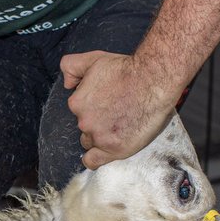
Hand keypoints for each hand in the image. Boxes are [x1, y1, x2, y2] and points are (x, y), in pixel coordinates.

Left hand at [60, 50, 174, 168]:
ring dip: (101, 137)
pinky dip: (94, 158)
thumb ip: (71, 66)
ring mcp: (99, 137)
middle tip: (116, 114)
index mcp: (77, 103)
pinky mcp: (114, 149)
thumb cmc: (126, 69)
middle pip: (85, 128)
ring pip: (91, 142)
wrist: (152, 80)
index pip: (79, 112)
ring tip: (119, 127)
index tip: (106, 104)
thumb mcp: (93, 59)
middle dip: (97, 123)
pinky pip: (93, 161)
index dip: (92, 108)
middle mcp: (84, 122)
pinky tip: (102, 152)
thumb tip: (67, 84)